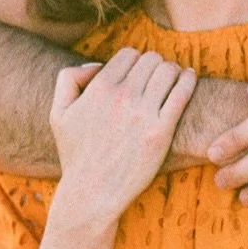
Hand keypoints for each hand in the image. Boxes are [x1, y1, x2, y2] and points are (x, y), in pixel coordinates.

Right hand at [48, 49, 195, 233]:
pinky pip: (182, 92)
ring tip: (172, 78)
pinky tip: (189, 77)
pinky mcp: (161, 132)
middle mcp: (122, 96)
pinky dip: (188, 79)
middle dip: (155, 64)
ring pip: (168, 71)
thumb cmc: (76, 155)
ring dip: (172, 71)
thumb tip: (97, 65)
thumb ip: (69, 79)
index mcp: (99, 88)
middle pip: (151, 59)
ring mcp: (143, 114)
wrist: (92, 194)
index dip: (135, 60)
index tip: (139, 72)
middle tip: (157, 76)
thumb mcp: (58, 114)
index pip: (129, 54)